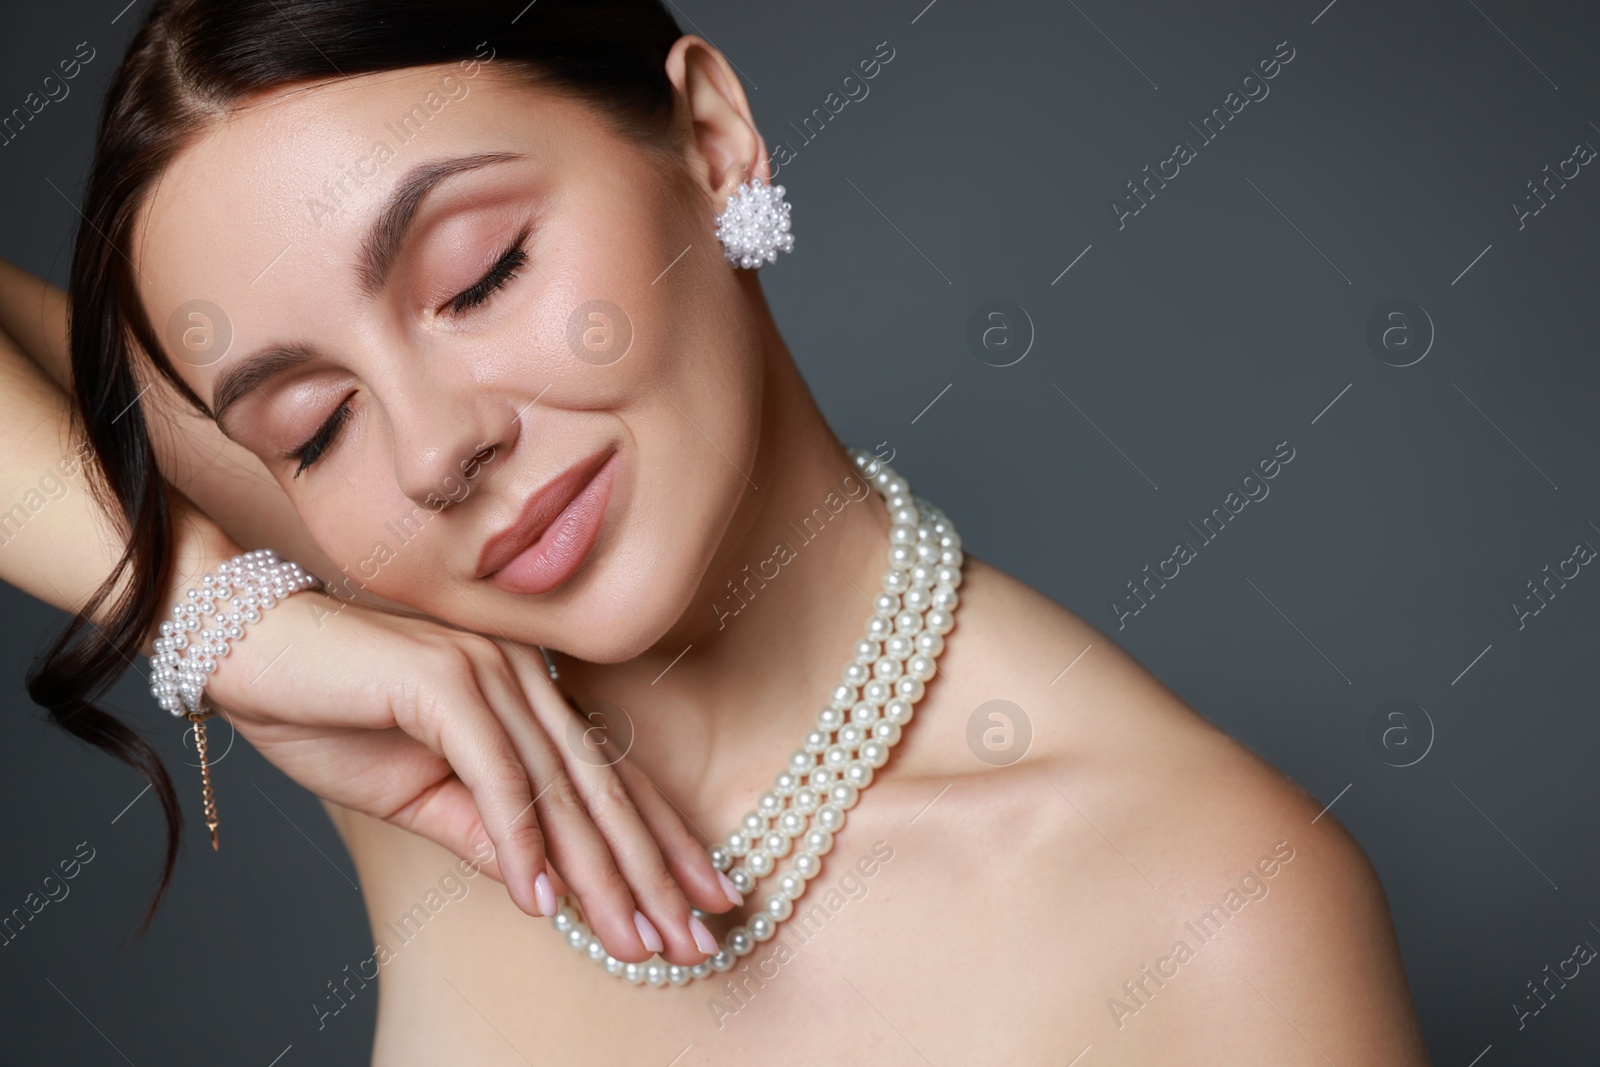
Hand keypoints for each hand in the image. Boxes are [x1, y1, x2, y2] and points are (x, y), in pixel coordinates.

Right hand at [200, 589, 737, 965]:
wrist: (250, 655)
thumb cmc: (333, 715)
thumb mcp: (420, 796)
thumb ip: (485, 834)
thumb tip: (545, 890)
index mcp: (530, 700)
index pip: (611, 781)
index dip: (665, 843)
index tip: (711, 902)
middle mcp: (527, 680)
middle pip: (604, 789)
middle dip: (653, 871)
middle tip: (694, 939)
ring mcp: (493, 673)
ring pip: (562, 788)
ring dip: (599, 872)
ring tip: (635, 938)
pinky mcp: (447, 681)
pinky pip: (497, 775)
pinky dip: (520, 840)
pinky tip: (541, 899)